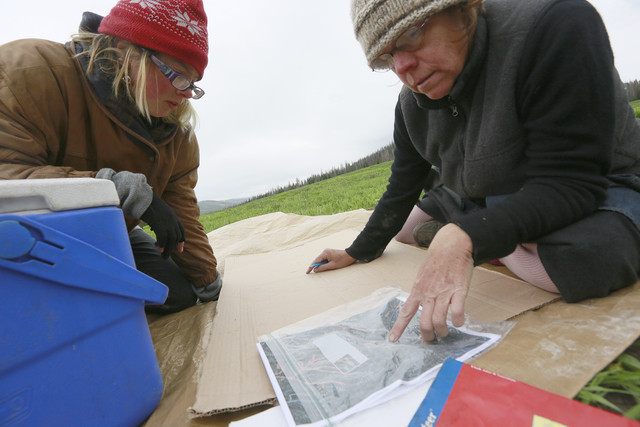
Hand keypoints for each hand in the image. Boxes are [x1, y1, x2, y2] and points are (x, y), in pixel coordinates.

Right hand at [141, 193, 185, 257]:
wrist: (141, 196)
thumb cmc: (146, 203)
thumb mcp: (157, 211)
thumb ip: (159, 219)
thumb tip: (155, 229)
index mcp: (172, 215)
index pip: (181, 230)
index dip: (181, 240)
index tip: (180, 249)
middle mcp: (172, 218)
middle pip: (176, 236)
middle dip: (174, 247)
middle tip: (167, 255)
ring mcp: (166, 220)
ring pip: (171, 238)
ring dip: (168, 249)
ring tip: (163, 256)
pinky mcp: (159, 222)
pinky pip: (163, 236)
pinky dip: (162, 244)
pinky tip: (159, 249)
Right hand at [306, 249, 355, 273]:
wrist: (351, 255)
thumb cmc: (342, 260)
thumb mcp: (332, 265)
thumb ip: (323, 267)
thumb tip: (315, 270)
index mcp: (325, 253)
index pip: (315, 261)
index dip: (311, 267)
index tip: (307, 272)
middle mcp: (325, 251)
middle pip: (317, 260)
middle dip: (314, 266)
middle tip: (310, 272)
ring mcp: (327, 252)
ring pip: (321, 260)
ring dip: (319, 265)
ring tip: (317, 271)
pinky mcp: (330, 254)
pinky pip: (324, 259)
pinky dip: (323, 264)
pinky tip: (323, 267)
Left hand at [389, 223, 473, 341]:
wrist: (451, 246)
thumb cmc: (436, 261)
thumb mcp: (422, 276)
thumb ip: (421, 292)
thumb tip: (421, 306)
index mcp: (418, 290)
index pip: (406, 312)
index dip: (399, 327)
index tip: (393, 340)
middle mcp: (429, 294)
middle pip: (424, 323)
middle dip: (427, 336)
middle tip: (431, 339)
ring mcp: (443, 293)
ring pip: (439, 321)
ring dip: (442, 331)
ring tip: (444, 332)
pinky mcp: (459, 291)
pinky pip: (457, 312)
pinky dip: (458, 321)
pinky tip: (458, 322)